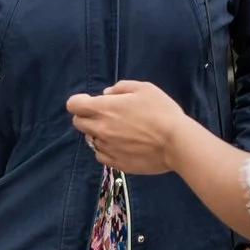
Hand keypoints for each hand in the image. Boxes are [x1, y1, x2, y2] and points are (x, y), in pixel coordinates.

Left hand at [66, 81, 189, 175]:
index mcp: (103, 108)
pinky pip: (100, 155)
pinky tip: (120, 145)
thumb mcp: (144, 89)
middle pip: (78, 123)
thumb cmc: (162, 112)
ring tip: (118, 131)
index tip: (89, 101)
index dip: (79, 101)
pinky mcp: (116, 162)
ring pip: (90, 140)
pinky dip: (106, 149)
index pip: (73, 105)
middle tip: (105, 116)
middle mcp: (100, 129)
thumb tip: (106, 93)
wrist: (176, 142)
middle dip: (86, 117)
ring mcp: (107, 147)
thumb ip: (120, 88)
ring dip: (98, 134)